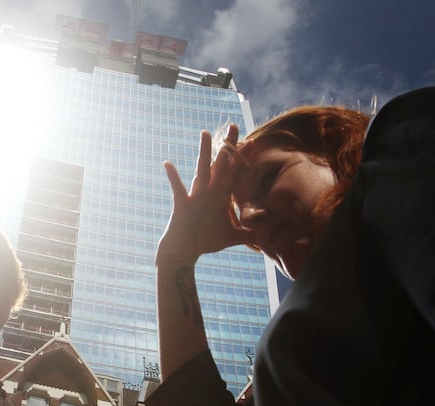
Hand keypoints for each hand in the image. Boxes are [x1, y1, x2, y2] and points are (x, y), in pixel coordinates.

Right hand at [157, 124, 253, 265]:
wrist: (185, 250)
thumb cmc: (206, 241)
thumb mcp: (232, 237)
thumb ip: (248, 235)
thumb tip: (267, 239)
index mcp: (221, 196)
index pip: (234, 173)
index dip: (243, 158)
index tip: (253, 141)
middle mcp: (209, 191)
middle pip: (221, 164)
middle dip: (228, 146)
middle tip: (234, 125)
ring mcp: (196, 195)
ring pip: (202, 170)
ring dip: (204, 152)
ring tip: (206, 133)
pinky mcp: (183, 204)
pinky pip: (178, 188)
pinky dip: (173, 177)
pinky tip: (168, 164)